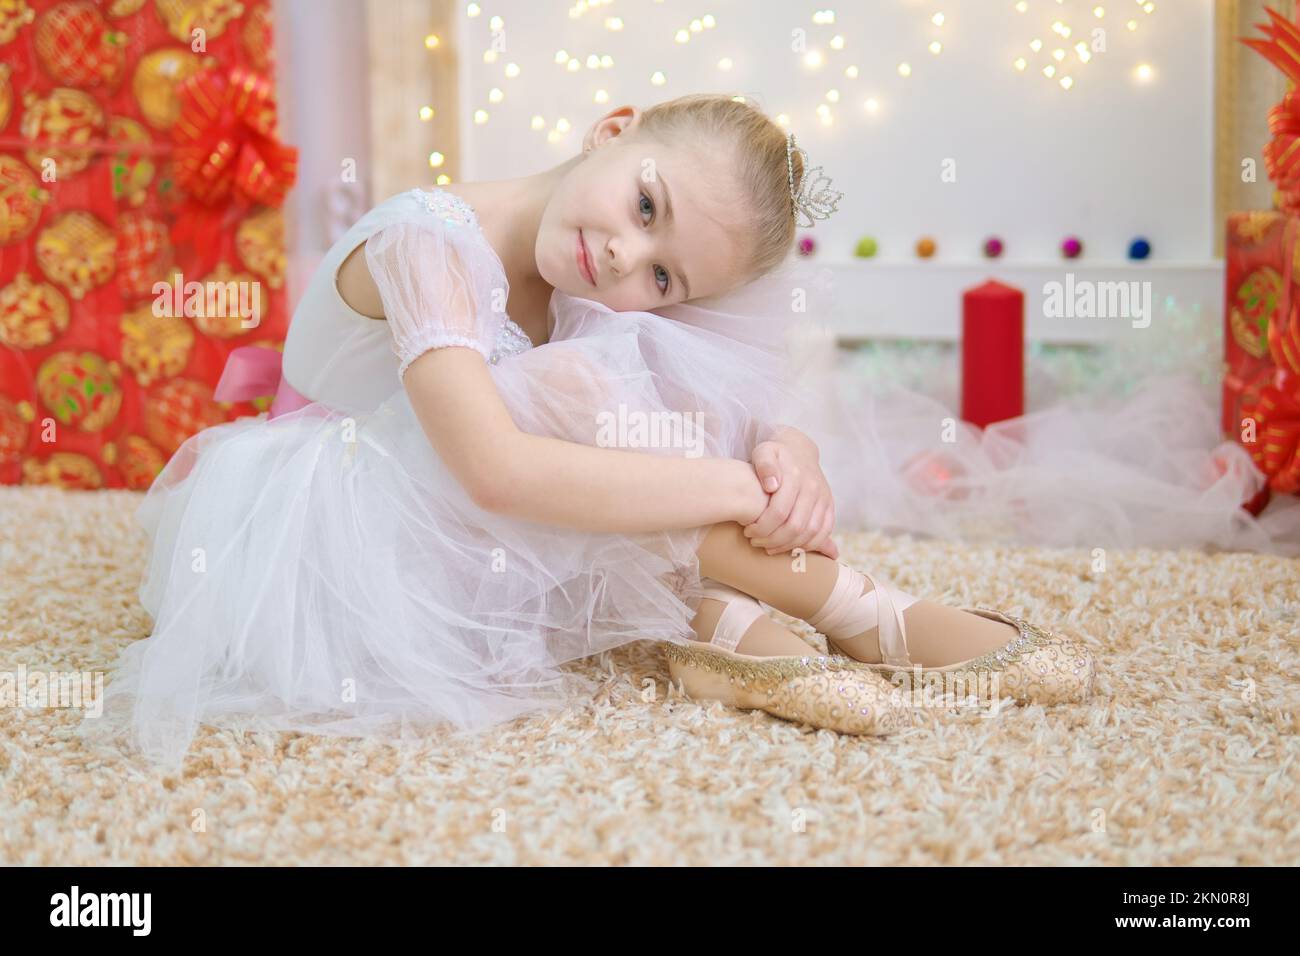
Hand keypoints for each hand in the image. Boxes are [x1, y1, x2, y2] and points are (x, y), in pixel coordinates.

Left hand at [744, 432, 838, 558]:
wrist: (798, 450)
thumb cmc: (774, 455)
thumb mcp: (764, 452)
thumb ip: (764, 465)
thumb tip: (772, 486)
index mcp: (795, 475)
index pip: (779, 512)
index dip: (762, 527)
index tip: (748, 531)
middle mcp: (813, 487)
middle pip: (795, 526)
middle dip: (773, 539)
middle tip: (756, 542)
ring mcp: (824, 497)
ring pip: (811, 532)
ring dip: (789, 545)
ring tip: (770, 547)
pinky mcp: (830, 506)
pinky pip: (825, 531)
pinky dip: (810, 544)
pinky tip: (791, 547)